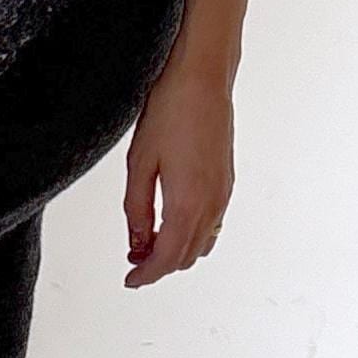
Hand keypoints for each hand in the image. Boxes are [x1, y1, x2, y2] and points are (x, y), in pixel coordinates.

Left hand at [122, 65, 234, 288]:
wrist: (202, 76)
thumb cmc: (171, 110)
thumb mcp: (139, 165)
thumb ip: (137, 211)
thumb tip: (136, 244)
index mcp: (187, 204)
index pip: (165, 259)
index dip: (146, 275)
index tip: (130, 281)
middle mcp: (211, 205)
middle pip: (184, 257)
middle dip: (158, 266)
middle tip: (134, 261)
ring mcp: (222, 195)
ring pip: (200, 244)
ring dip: (175, 252)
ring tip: (149, 243)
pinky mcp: (226, 183)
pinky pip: (211, 225)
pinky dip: (191, 236)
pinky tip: (171, 223)